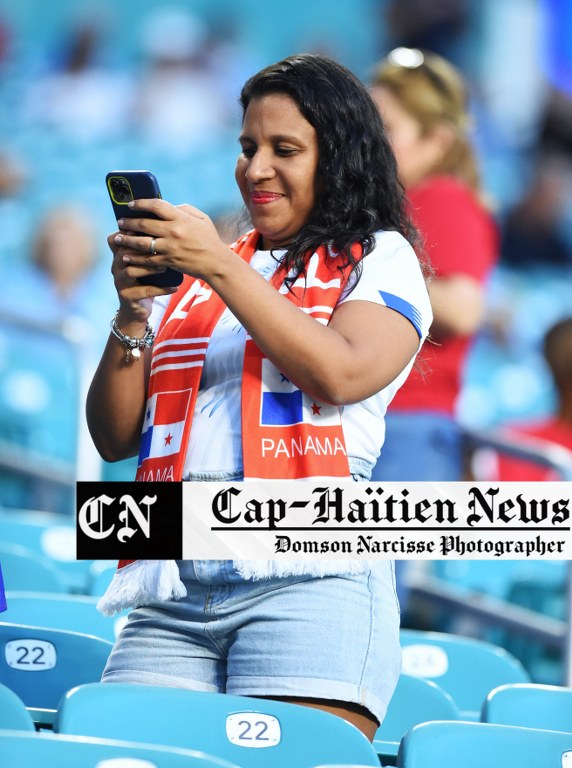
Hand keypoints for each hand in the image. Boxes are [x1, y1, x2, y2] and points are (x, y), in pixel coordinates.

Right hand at [107, 222, 178, 325]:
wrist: (137, 309)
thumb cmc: (145, 280)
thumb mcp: (144, 262)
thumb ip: (149, 247)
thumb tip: (166, 227)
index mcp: (119, 255)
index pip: (116, 238)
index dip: (127, 232)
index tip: (146, 227)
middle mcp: (116, 267)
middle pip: (124, 252)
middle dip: (142, 248)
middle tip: (162, 246)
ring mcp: (120, 282)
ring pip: (131, 270)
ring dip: (149, 267)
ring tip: (165, 267)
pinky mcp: (127, 297)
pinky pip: (144, 291)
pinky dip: (161, 289)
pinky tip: (175, 288)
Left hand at [114, 198, 231, 282]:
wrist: (216, 263)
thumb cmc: (209, 239)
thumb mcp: (201, 218)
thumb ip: (183, 209)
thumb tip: (166, 206)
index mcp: (181, 218)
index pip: (156, 205)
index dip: (140, 203)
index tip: (130, 204)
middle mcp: (174, 232)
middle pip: (144, 224)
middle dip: (129, 223)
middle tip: (120, 222)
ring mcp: (170, 247)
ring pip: (142, 242)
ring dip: (127, 240)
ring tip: (117, 238)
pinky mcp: (169, 261)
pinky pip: (147, 259)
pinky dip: (135, 257)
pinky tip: (126, 255)